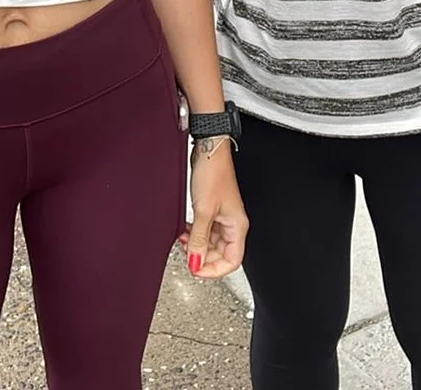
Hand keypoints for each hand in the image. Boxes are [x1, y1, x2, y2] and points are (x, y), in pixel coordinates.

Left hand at [178, 140, 246, 278]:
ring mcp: (222, 215)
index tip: (197, 270)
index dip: (214, 269)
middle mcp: (232, 223)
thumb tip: (195, 261)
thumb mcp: (203, 211)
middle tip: (187, 254)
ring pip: (211, 241)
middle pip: (221, 253)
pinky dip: (194, 233)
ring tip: (183, 241)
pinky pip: (205, 229)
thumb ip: (198, 239)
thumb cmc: (213, 173)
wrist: (208, 150)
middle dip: (203, 256)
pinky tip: (184, 230)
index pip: (232, 261)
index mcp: (237, 226)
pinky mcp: (212, 207)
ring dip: (197, 244)